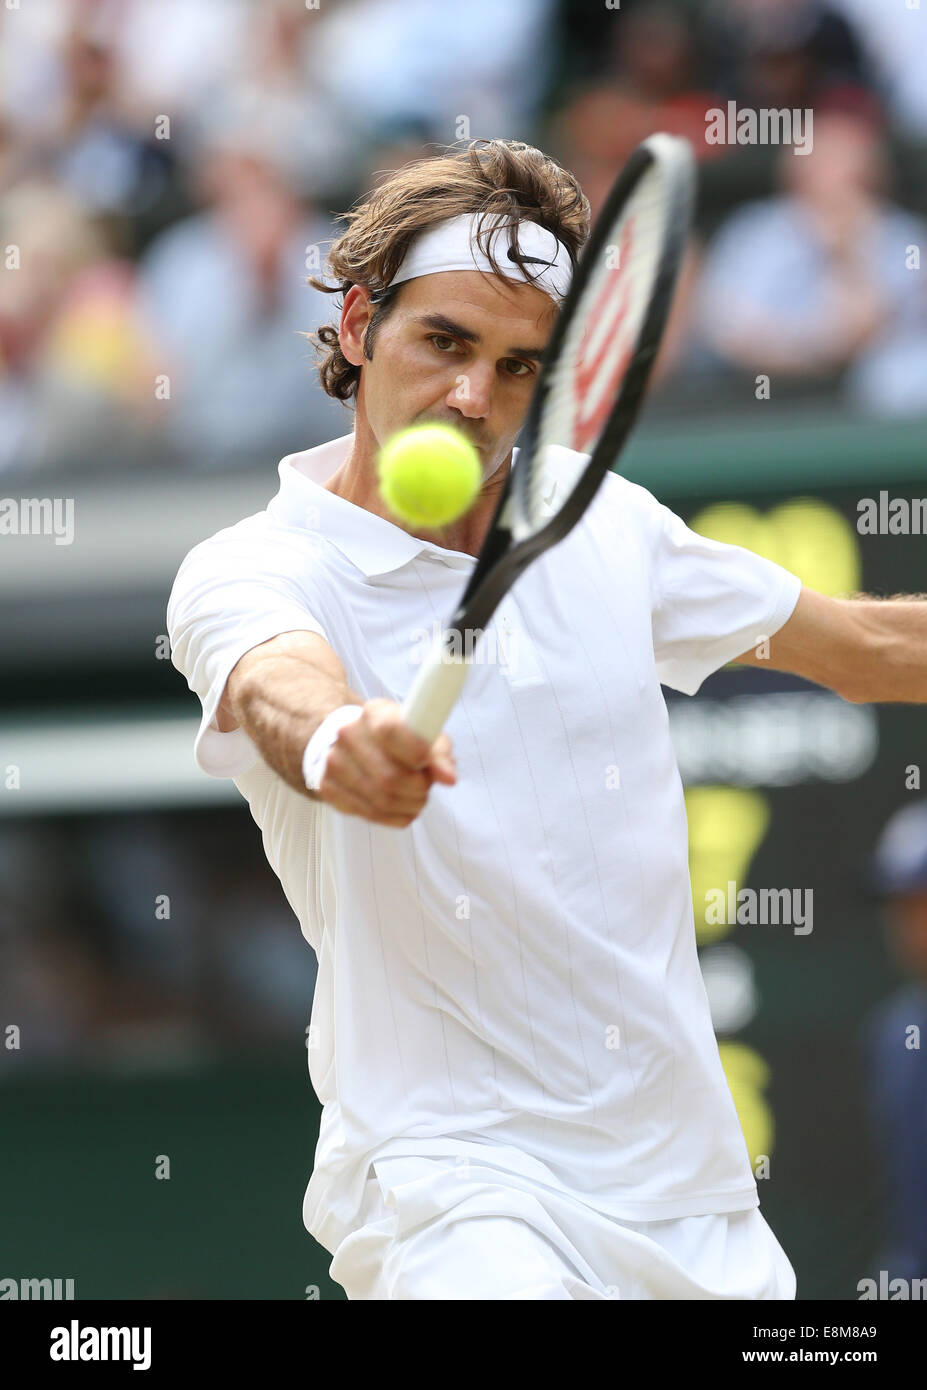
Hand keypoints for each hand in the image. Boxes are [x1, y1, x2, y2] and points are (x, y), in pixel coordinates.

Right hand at [317, 698, 456, 826]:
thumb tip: (448, 778)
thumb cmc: (395, 738)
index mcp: (374, 713)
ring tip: (417, 798)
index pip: (389, 731)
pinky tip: (402, 808)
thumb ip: (439, 753)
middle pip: (389, 776)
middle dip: (418, 788)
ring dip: (409, 805)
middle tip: (426, 786)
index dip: (413, 750)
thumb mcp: (422, 733)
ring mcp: (334, 763)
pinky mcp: (328, 788)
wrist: (354, 743)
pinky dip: (395, 817)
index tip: (425, 761)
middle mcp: (348, 735)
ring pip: (381, 800)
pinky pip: (369, 814)